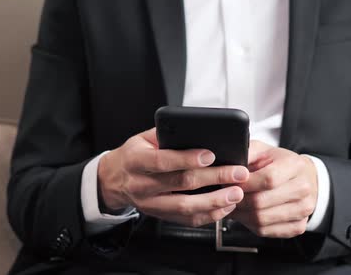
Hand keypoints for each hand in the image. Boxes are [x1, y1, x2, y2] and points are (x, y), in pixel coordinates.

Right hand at [98, 128, 249, 226]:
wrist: (112, 181)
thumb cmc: (133, 155)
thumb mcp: (142, 138)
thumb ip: (167, 134)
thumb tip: (197, 130)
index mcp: (136, 161)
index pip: (163, 161)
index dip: (187, 158)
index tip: (211, 155)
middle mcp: (142, 185)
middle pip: (182, 183)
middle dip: (214, 178)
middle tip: (238, 172)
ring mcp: (151, 204)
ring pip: (186, 206)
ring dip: (215, 201)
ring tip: (236, 193)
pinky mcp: (161, 216)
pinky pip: (188, 220)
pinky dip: (209, 215)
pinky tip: (225, 206)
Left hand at [230, 140, 317, 237]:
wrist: (305, 177)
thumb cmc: (280, 163)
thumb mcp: (263, 150)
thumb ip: (246, 154)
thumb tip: (229, 166)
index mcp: (294, 166)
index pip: (268, 179)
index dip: (244, 184)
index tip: (229, 183)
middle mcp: (303, 188)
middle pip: (261, 202)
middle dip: (238, 200)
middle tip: (226, 196)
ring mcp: (303, 210)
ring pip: (261, 219)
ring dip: (241, 215)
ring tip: (233, 205)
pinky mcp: (298, 226)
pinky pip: (266, 231)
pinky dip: (250, 225)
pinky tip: (246, 214)